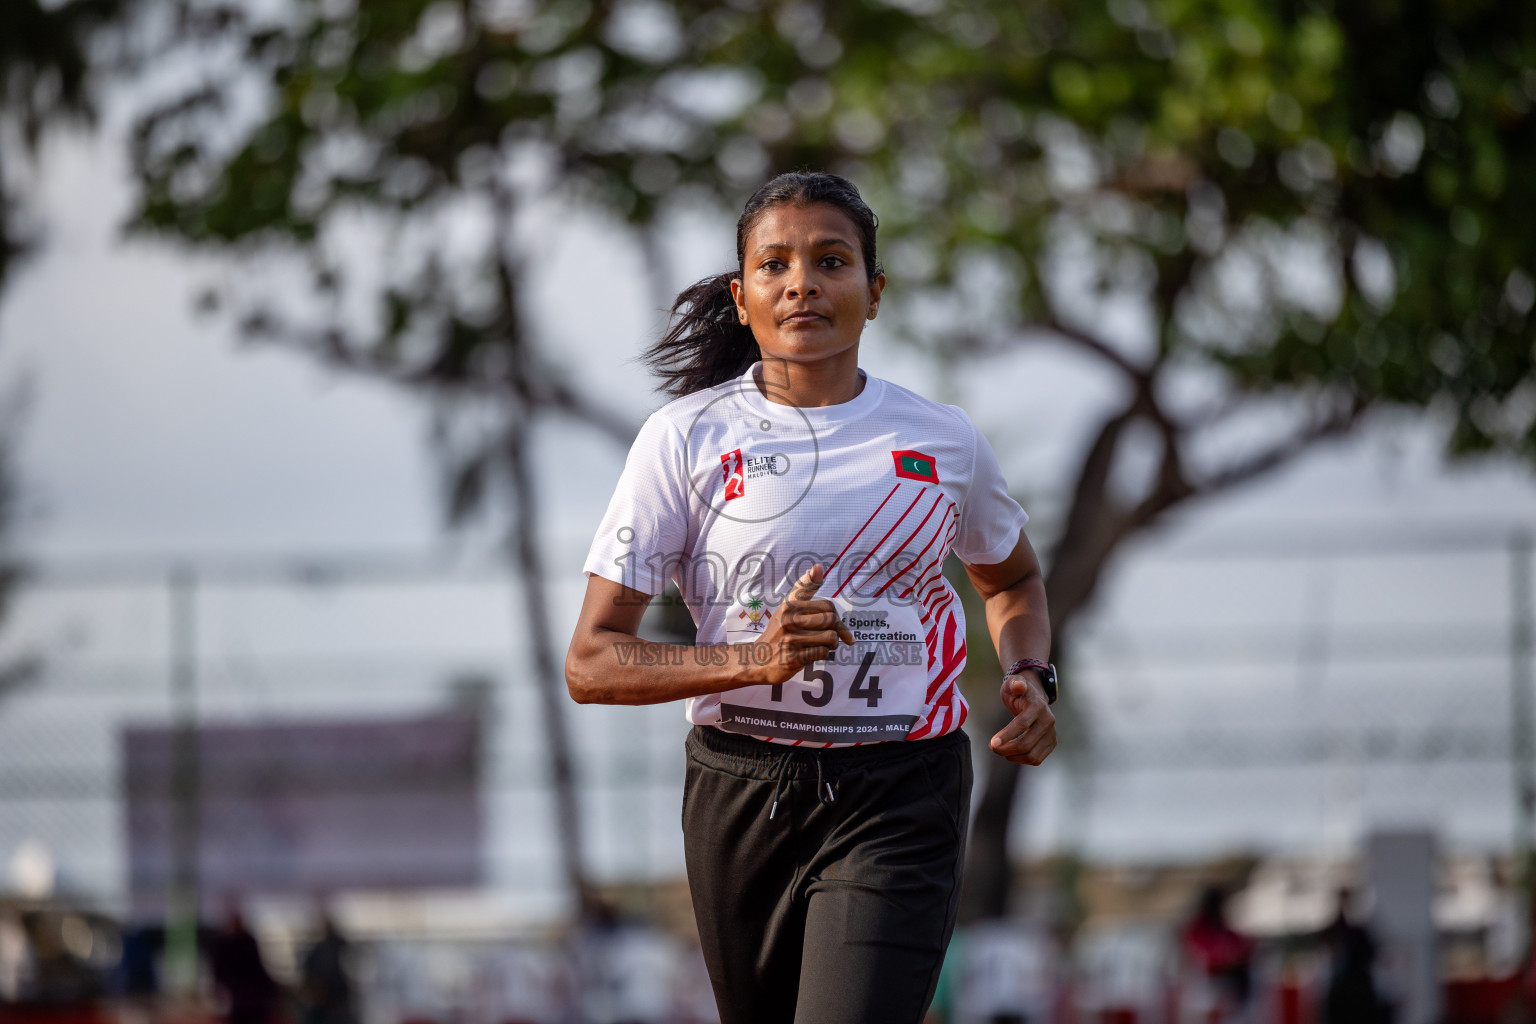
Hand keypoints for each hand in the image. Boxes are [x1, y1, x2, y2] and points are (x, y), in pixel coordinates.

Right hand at [742, 563, 854, 684]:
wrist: (757, 661)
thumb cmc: (778, 632)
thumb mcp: (787, 607)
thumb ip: (804, 588)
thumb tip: (818, 566)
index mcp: (789, 606)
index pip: (828, 605)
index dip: (837, 616)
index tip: (837, 624)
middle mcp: (789, 620)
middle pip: (832, 620)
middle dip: (838, 631)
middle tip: (833, 638)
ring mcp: (790, 640)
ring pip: (830, 637)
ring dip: (831, 644)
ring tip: (822, 645)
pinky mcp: (793, 658)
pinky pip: (822, 653)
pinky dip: (822, 655)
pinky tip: (812, 654)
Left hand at [989, 671, 1056, 764]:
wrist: (1033, 697)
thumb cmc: (1018, 691)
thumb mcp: (1013, 683)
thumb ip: (1015, 684)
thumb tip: (1018, 685)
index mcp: (1038, 706)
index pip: (1022, 724)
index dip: (1007, 735)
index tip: (992, 743)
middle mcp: (1048, 721)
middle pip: (1026, 744)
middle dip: (1005, 749)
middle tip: (992, 747)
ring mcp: (1052, 734)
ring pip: (1031, 755)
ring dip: (1012, 756)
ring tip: (1000, 750)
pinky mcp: (1051, 744)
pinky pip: (1036, 759)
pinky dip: (1021, 760)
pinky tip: (1011, 753)